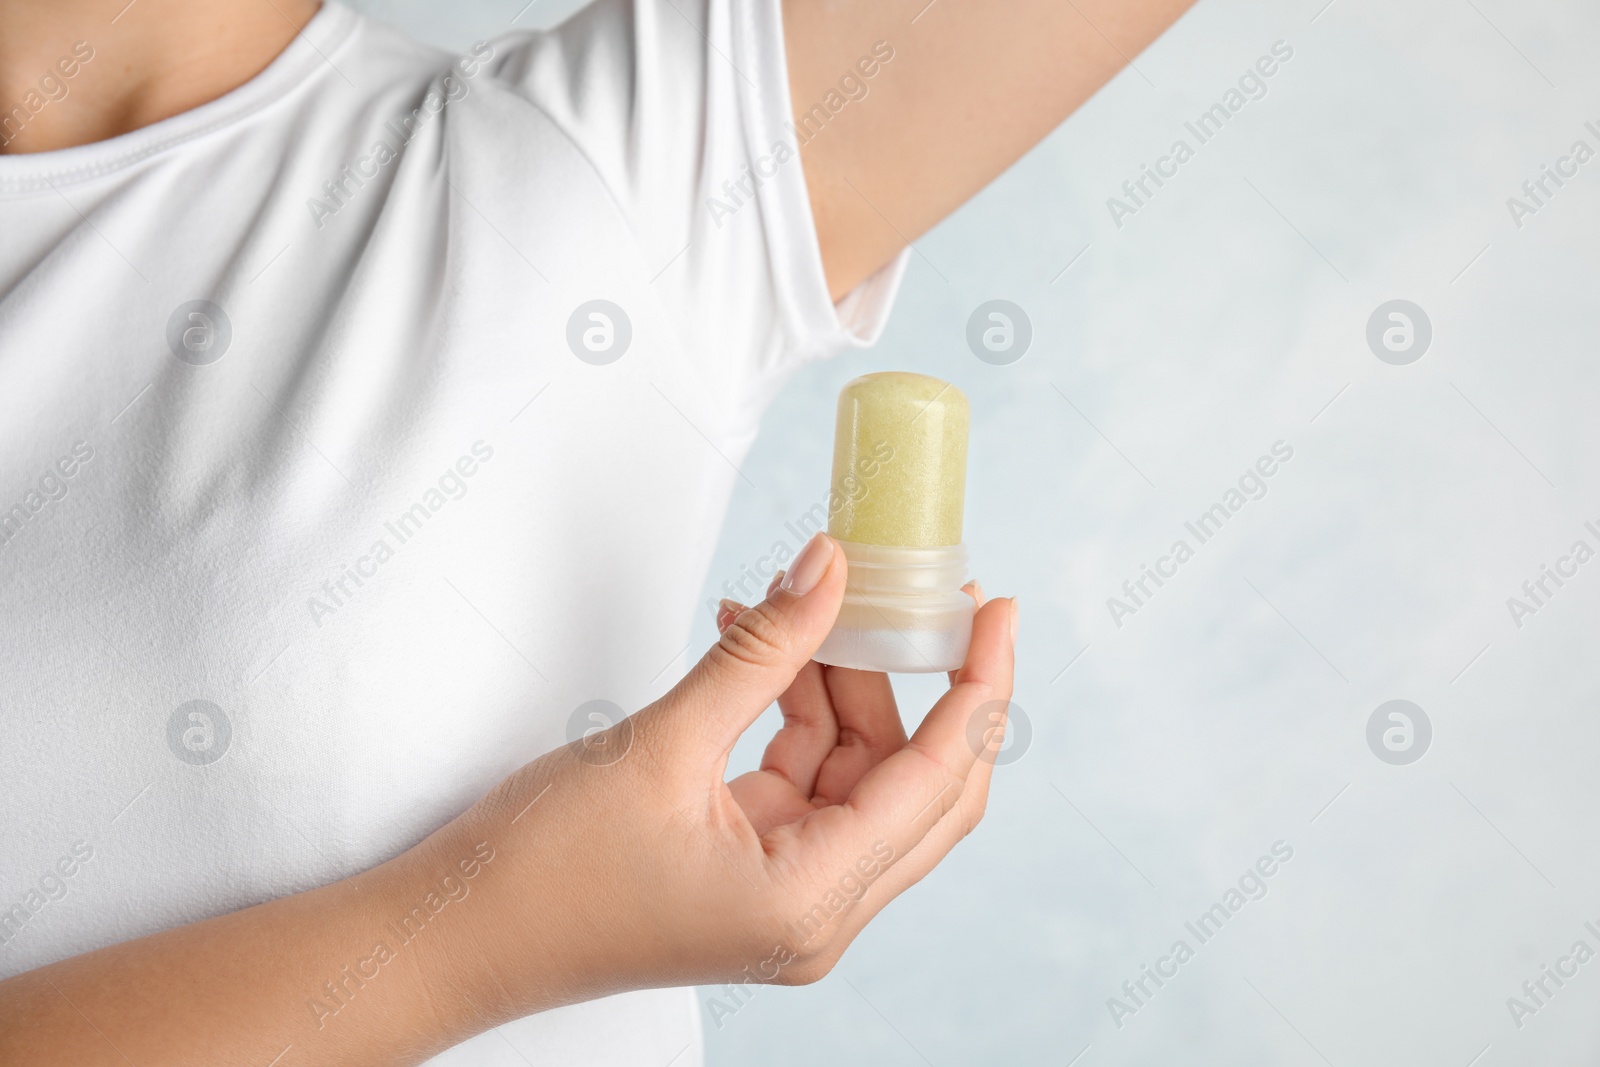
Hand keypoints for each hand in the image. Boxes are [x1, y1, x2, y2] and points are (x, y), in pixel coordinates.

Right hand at [442, 531, 1016, 1018]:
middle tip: (917, 592)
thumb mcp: (662, 741)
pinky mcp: (755, 872)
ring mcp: (788, 895)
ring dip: (837, 687)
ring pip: (859, 774)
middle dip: (916, 682)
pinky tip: (759, 652)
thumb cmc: (544, 867)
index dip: (978, 686)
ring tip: (791, 610)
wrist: (458, 932)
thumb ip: (762, 651)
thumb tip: (830, 569)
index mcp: (813, 899)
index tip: (994, 607)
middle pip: (917, 783)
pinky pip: (808, 780)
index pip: (938, 780)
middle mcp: (818, 911)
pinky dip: (795, 714)